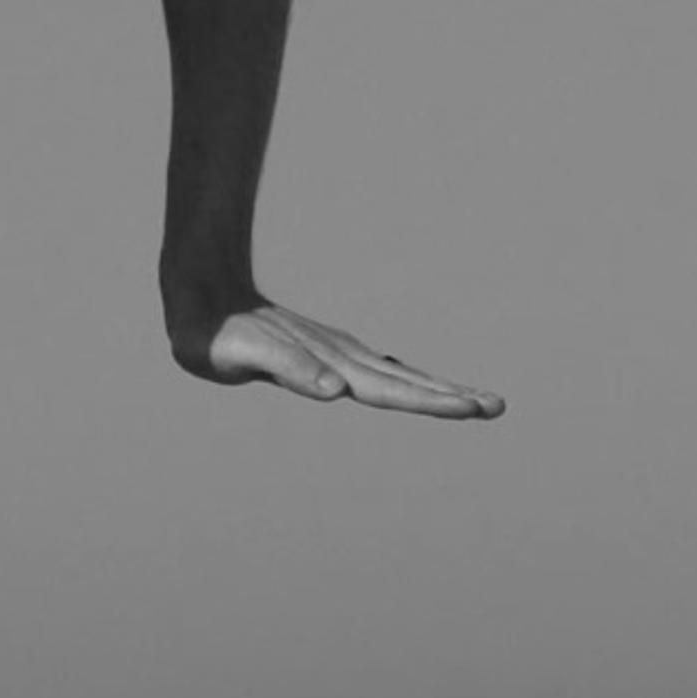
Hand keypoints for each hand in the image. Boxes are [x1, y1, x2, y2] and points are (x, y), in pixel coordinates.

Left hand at [165, 289, 500, 418]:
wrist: (198, 290)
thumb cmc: (212, 332)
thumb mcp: (242, 354)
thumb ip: (287, 369)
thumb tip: (336, 391)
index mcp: (326, 365)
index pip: (388, 388)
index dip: (429, 400)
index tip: (470, 407)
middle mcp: (337, 358)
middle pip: (403, 382)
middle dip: (449, 396)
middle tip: (498, 407)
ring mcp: (333, 352)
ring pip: (394, 375)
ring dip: (435, 389)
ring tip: (478, 401)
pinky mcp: (322, 352)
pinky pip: (373, 371)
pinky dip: (405, 381)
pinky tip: (415, 385)